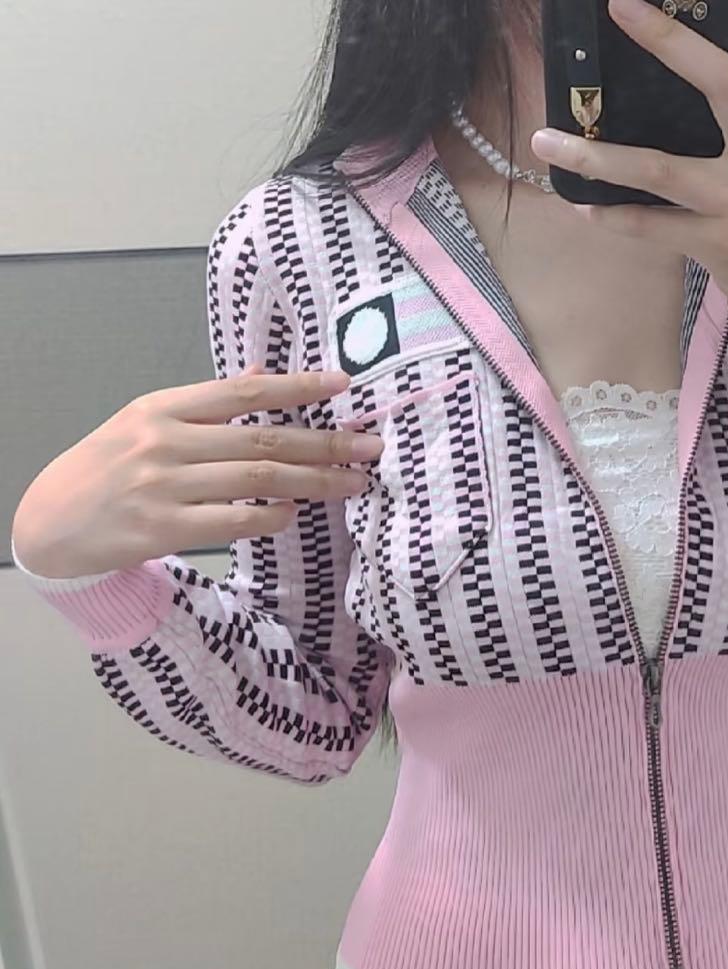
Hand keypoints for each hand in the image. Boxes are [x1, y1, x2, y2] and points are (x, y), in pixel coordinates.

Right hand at [11, 367, 380, 577]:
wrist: (49, 522)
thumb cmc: (107, 467)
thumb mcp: (146, 421)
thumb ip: (206, 402)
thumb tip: (262, 373)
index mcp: (164, 407)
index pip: (244, 390)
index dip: (298, 386)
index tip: (344, 384)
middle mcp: (166, 441)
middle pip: (263, 437)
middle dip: (325, 442)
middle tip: (371, 447)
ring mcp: (164, 485)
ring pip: (257, 478)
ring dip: (314, 480)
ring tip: (354, 482)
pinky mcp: (162, 528)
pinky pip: (233, 520)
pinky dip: (270, 516)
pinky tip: (293, 513)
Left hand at [530, 0, 727, 341]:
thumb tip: (711, 82)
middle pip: (723, 85)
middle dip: (671, 44)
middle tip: (622, 8)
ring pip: (661, 169)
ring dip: (597, 157)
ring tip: (546, 140)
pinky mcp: (719, 245)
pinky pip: (653, 228)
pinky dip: (615, 219)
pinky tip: (583, 210)